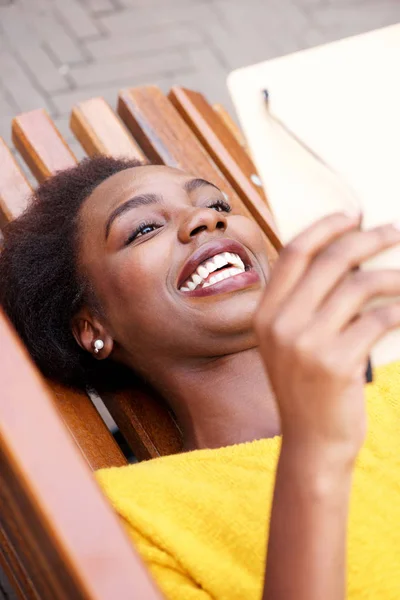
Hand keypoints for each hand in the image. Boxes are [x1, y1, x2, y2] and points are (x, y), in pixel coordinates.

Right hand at [254, 213, 399, 458]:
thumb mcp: (291, 344)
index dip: (324, 228)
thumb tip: (350, 257)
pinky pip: (378, 320)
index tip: (351, 216)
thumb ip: (306, 304)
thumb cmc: (309, 388)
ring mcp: (305, 344)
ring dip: (393, 276)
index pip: (293, 253)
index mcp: (265, 314)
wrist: (313, 443)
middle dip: (368, 239)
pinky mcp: (335, 364)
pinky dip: (399, 311)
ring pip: (358, 286)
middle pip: (330, 261)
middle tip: (393, 233)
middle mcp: (280, 324)